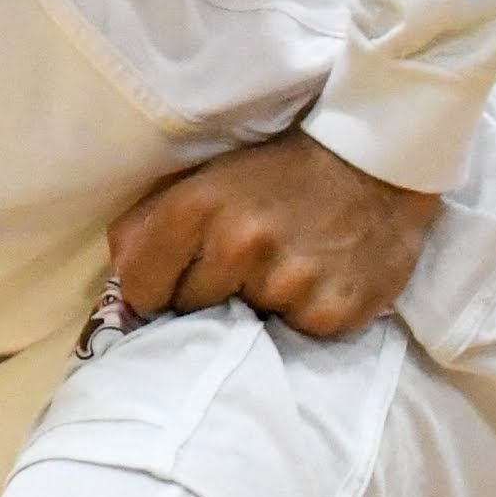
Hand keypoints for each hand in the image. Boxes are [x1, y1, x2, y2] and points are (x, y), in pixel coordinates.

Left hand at [106, 131, 436, 341]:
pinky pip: (295, 333)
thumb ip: (148, 225)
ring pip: (244, 324)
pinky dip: (301, 315)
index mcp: (194, 209)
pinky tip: (319, 279)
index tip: (174, 284)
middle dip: (206, 296)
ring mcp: (287, 281)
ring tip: (285, 266)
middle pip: (189, 310)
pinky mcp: (331, 312)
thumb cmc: (277, 173)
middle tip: (243, 264)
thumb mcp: (204, 179)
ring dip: (257, 304)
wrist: (375, 163)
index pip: (140, 288)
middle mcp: (238, 245)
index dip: (154, 291)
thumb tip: (120, 281)